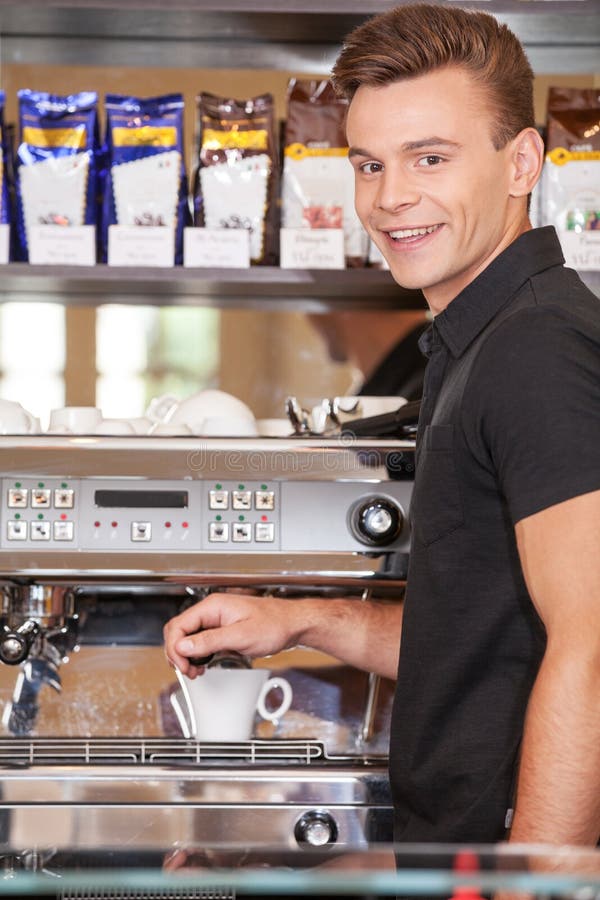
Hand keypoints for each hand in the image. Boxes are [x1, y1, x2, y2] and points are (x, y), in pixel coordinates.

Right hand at [163, 592, 299, 676]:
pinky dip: (196, 655)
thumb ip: (211, 640)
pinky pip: (200, 642)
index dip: (175, 647)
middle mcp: (212, 611)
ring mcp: (216, 621)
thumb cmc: (274, 624)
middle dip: (177, 653)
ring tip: (194, 670)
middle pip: (179, 631)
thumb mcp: (241, 636)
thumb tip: (183, 646)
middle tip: (188, 671)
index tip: (183, 665)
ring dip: (186, 656)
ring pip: (187, 638)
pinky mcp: (221, 630)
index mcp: (213, 607)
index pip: (178, 625)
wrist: (292, 624)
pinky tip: (202, 665)